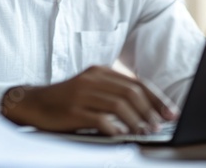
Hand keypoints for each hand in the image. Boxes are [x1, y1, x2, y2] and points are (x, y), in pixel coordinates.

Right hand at [1, 65, 178, 135]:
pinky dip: (115, 128)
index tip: (170, 113)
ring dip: (136, 121)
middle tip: (159, 126)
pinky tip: (121, 135)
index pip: (136, 82)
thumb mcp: (91, 88)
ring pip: (119, 105)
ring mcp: (82, 94)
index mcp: (100, 71)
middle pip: (130, 93)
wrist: (35, 103)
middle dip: (150, 111)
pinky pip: (100, 119)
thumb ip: (113, 91)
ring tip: (144, 132)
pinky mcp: (73, 111)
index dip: (156, 98)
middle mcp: (92, 79)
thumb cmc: (67, 99)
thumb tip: (146, 107)